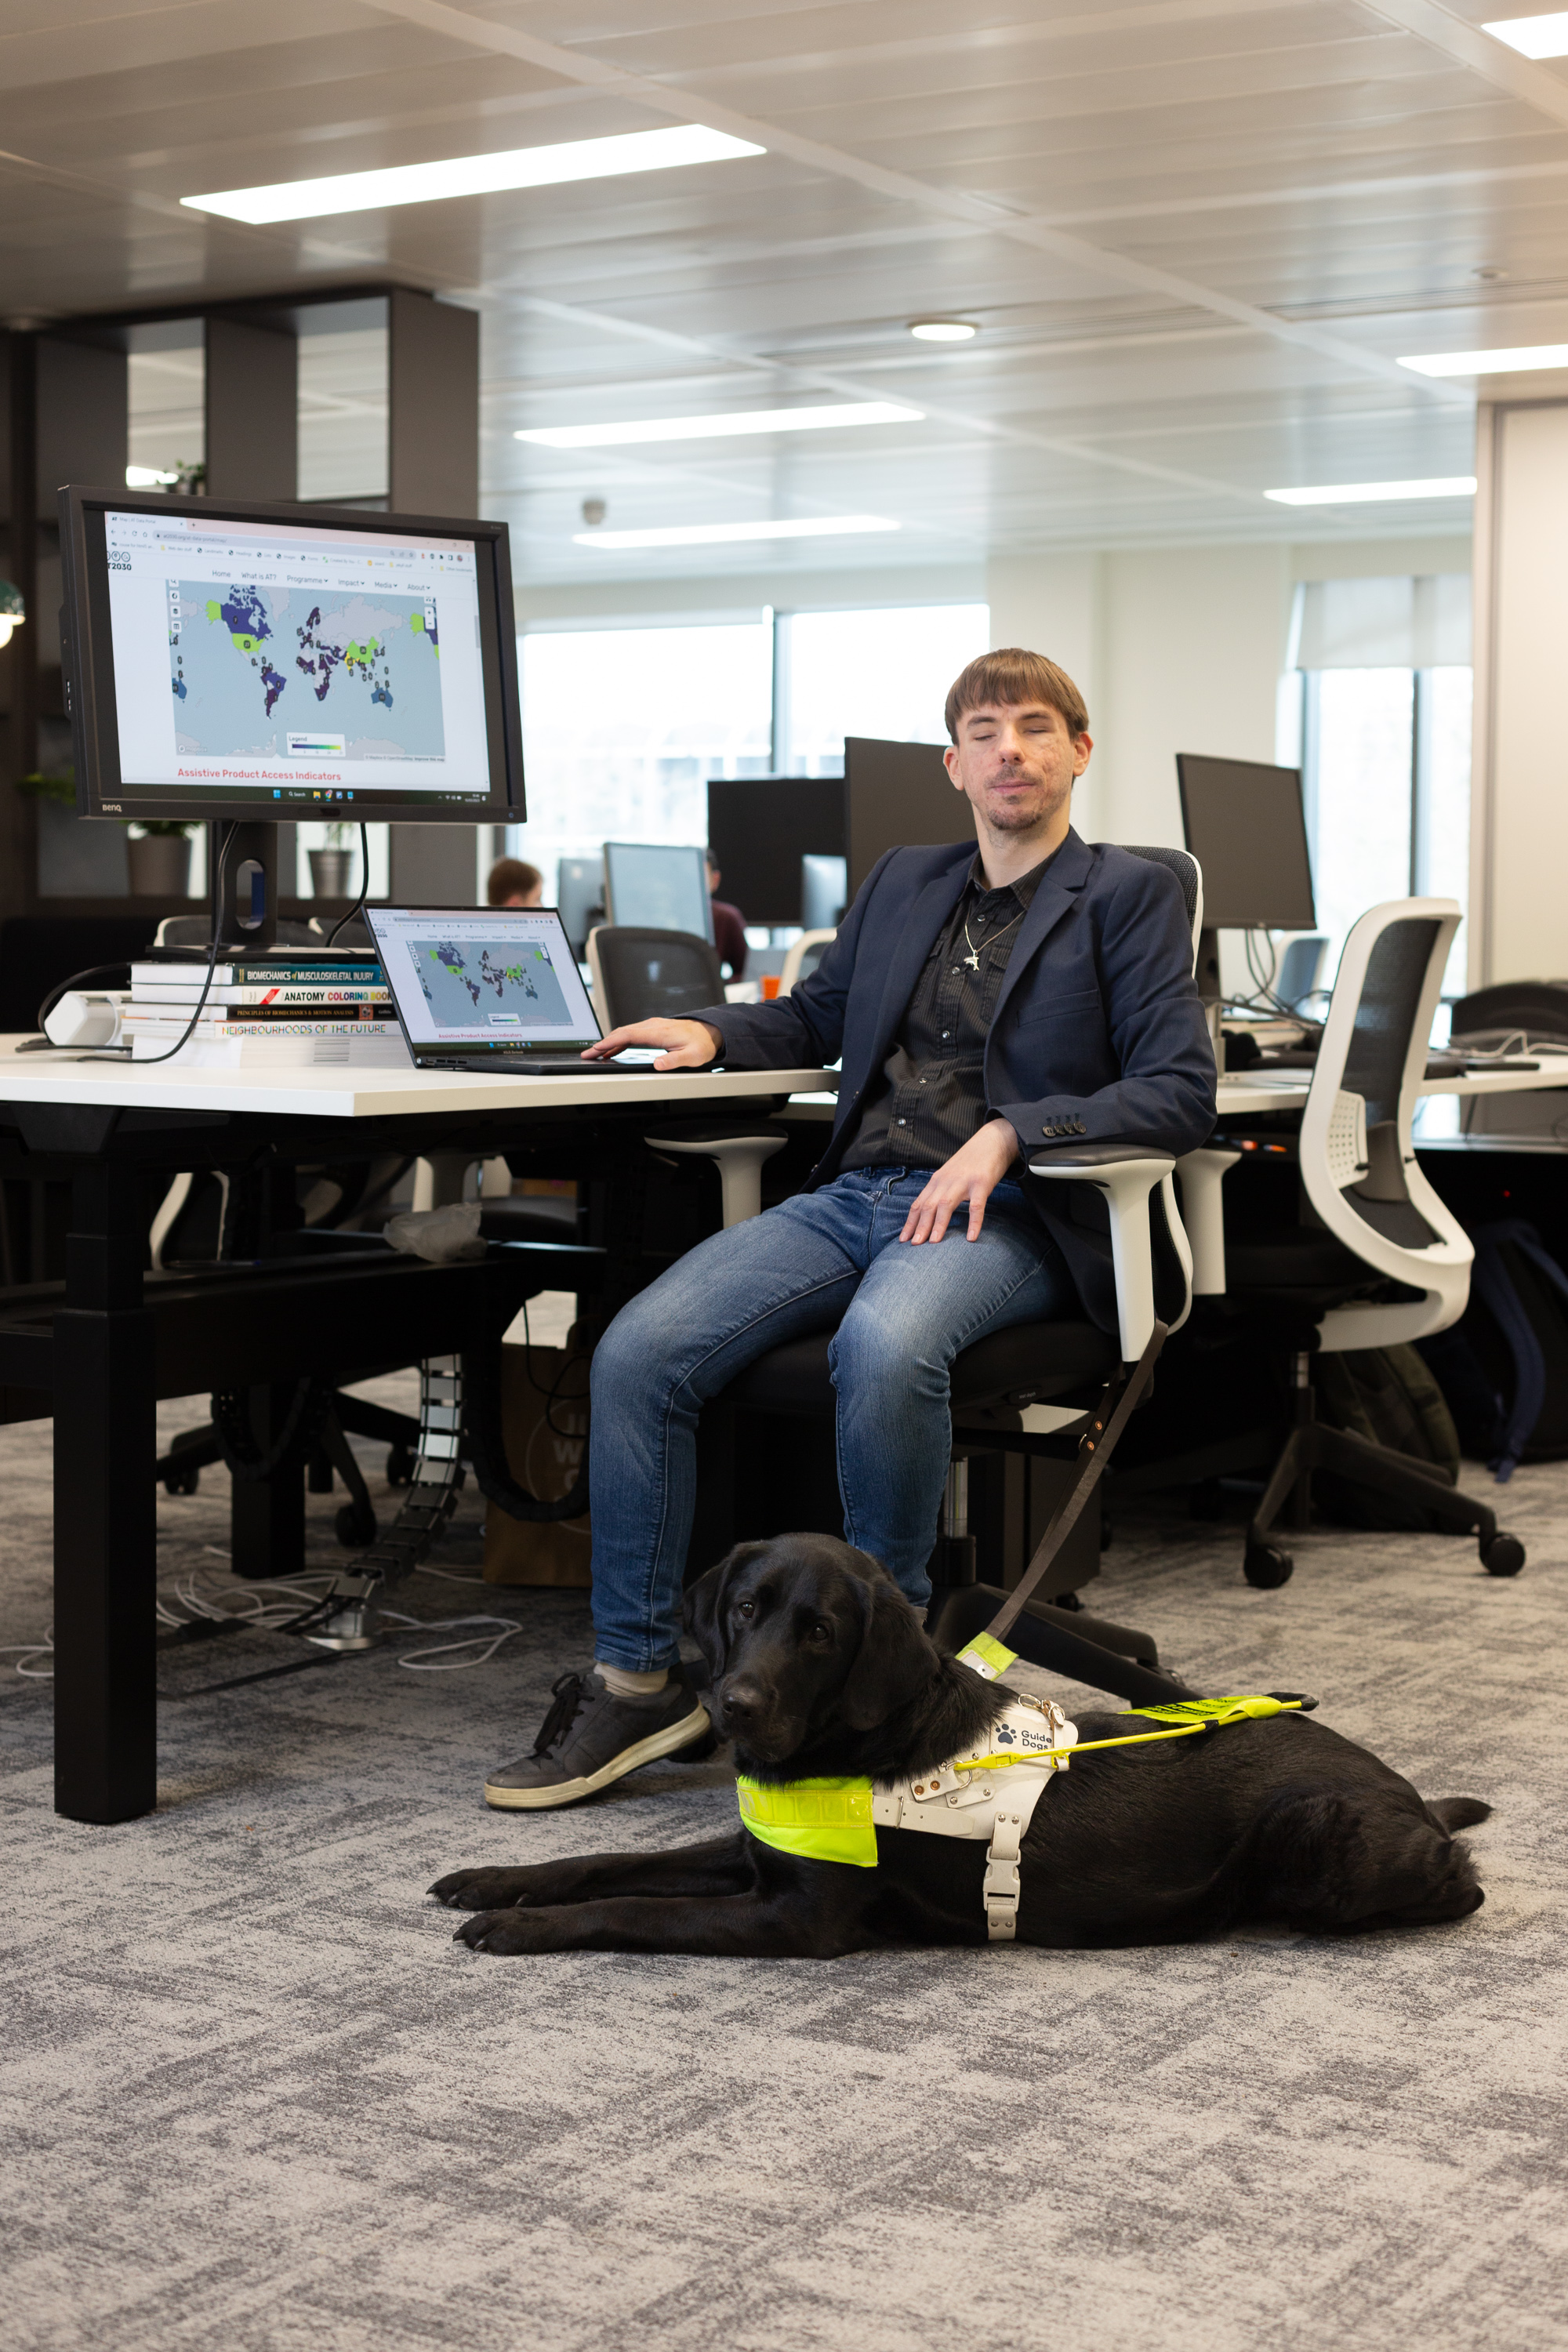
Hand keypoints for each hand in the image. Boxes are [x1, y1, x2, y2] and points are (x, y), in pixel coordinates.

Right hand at [583, 1018, 722, 1069]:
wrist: (711, 1032)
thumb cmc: (702, 1044)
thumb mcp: (693, 1057)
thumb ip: (675, 1061)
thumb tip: (658, 1064)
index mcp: (659, 1032)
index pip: (627, 1035)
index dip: (609, 1042)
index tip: (595, 1049)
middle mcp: (653, 1026)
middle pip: (621, 1032)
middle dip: (602, 1043)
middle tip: (587, 1054)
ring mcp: (652, 1026)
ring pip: (625, 1032)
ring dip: (608, 1042)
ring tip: (594, 1054)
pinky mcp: (653, 1029)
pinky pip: (632, 1034)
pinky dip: (619, 1042)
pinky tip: (612, 1051)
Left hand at [899, 1117, 1019, 1244]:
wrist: (993, 1140)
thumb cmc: (971, 1162)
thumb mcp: (950, 1175)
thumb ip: (940, 1191)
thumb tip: (929, 1213)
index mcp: (937, 1181)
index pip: (918, 1204)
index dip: (910, 1222)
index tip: (902, 1239)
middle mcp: (946, 1181)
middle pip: (928, 1206)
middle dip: (919, 1227)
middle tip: (913, 1246)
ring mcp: (964, 1182)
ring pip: (946, 1205)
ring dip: (938, 1225)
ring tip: (933, 1243)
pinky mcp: (982, 1183)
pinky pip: (976, 1206)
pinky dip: (973, 1222)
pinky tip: (971, 1237)